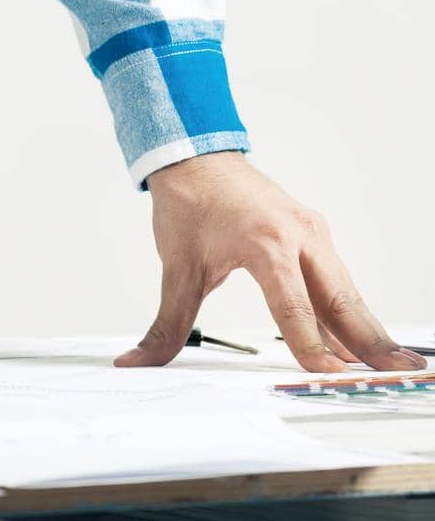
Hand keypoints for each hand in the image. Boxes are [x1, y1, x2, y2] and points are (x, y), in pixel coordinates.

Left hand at [115, 151, 425, 372]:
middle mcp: (298, 236)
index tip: (329, 377)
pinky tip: (357, 338)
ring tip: (390, 363)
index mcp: (266, 243)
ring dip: (365, 327)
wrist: (194, 157)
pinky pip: (335, 277)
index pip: (294, 308)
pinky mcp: (312, 232)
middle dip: (369, 341)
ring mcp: (311, 232)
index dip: (312, 347)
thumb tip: (138, 360)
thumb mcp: (177, 268)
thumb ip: (167, 323)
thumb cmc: (188, 205)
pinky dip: (347, 308)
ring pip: (344, 289)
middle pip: (340, 299)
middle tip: (396, 372)